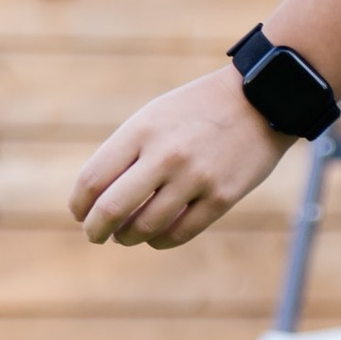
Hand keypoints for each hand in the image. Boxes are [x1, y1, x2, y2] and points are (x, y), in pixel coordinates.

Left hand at [70, 64, 287, 247]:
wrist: (261, 99)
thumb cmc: (197, 110)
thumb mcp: (154, 116)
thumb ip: (126, 152)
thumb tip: (97, 198)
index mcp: (142, 130)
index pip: (93, 179)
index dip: (79, 204)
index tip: (79, 212)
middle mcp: (166, 154)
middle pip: (112, 209)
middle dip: (95, 229)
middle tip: (94, 235)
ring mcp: (196, 177)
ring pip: (145, 227)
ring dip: (127, 237)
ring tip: (125, 235)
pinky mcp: (223, 197)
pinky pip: (180, 233)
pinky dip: (160, 240)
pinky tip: (155, 236)